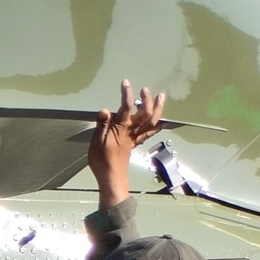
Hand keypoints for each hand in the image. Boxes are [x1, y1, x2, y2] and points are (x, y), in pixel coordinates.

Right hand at [88, 80, 167, 208]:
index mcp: (120, 128)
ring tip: (161, 97)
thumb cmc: (101, 160)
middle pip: (144, 112)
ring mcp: (135, 136)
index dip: (126, 94)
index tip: (126, 83)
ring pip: (151, 120)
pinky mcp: (136, 142)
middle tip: (145, 90)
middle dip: (146, 100)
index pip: (125, 107)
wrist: (111, 176)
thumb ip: (101, 125)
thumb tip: (105, 110)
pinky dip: (158, 125)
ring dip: (157, 108)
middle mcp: (131, 130)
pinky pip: (150, 132)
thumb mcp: (96, 142)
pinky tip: (162, 120)